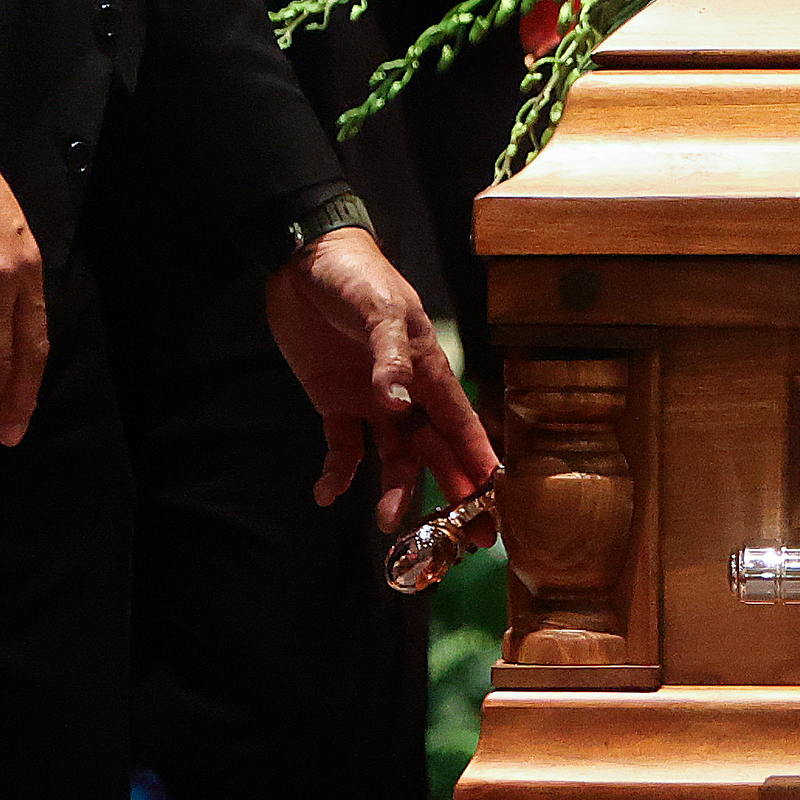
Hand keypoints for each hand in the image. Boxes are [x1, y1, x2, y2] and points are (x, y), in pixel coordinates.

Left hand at [264, 226, 500, 530]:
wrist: (303, 258)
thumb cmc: (356, 275)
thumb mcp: (379, 308)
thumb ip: (390, 357)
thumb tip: (399, 405)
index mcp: (429, 371)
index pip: (462, 427)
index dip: (479, 464)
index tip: (496, 502)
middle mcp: (408, 394)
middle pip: (436, 453)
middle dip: (454, 495)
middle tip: (467, 541)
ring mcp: (373, 401)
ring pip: (394, 459)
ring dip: (395, 491)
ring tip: (390, 525)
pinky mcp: (335, 403)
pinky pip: (343, 448)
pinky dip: (338, 473)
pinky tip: (327, 495)